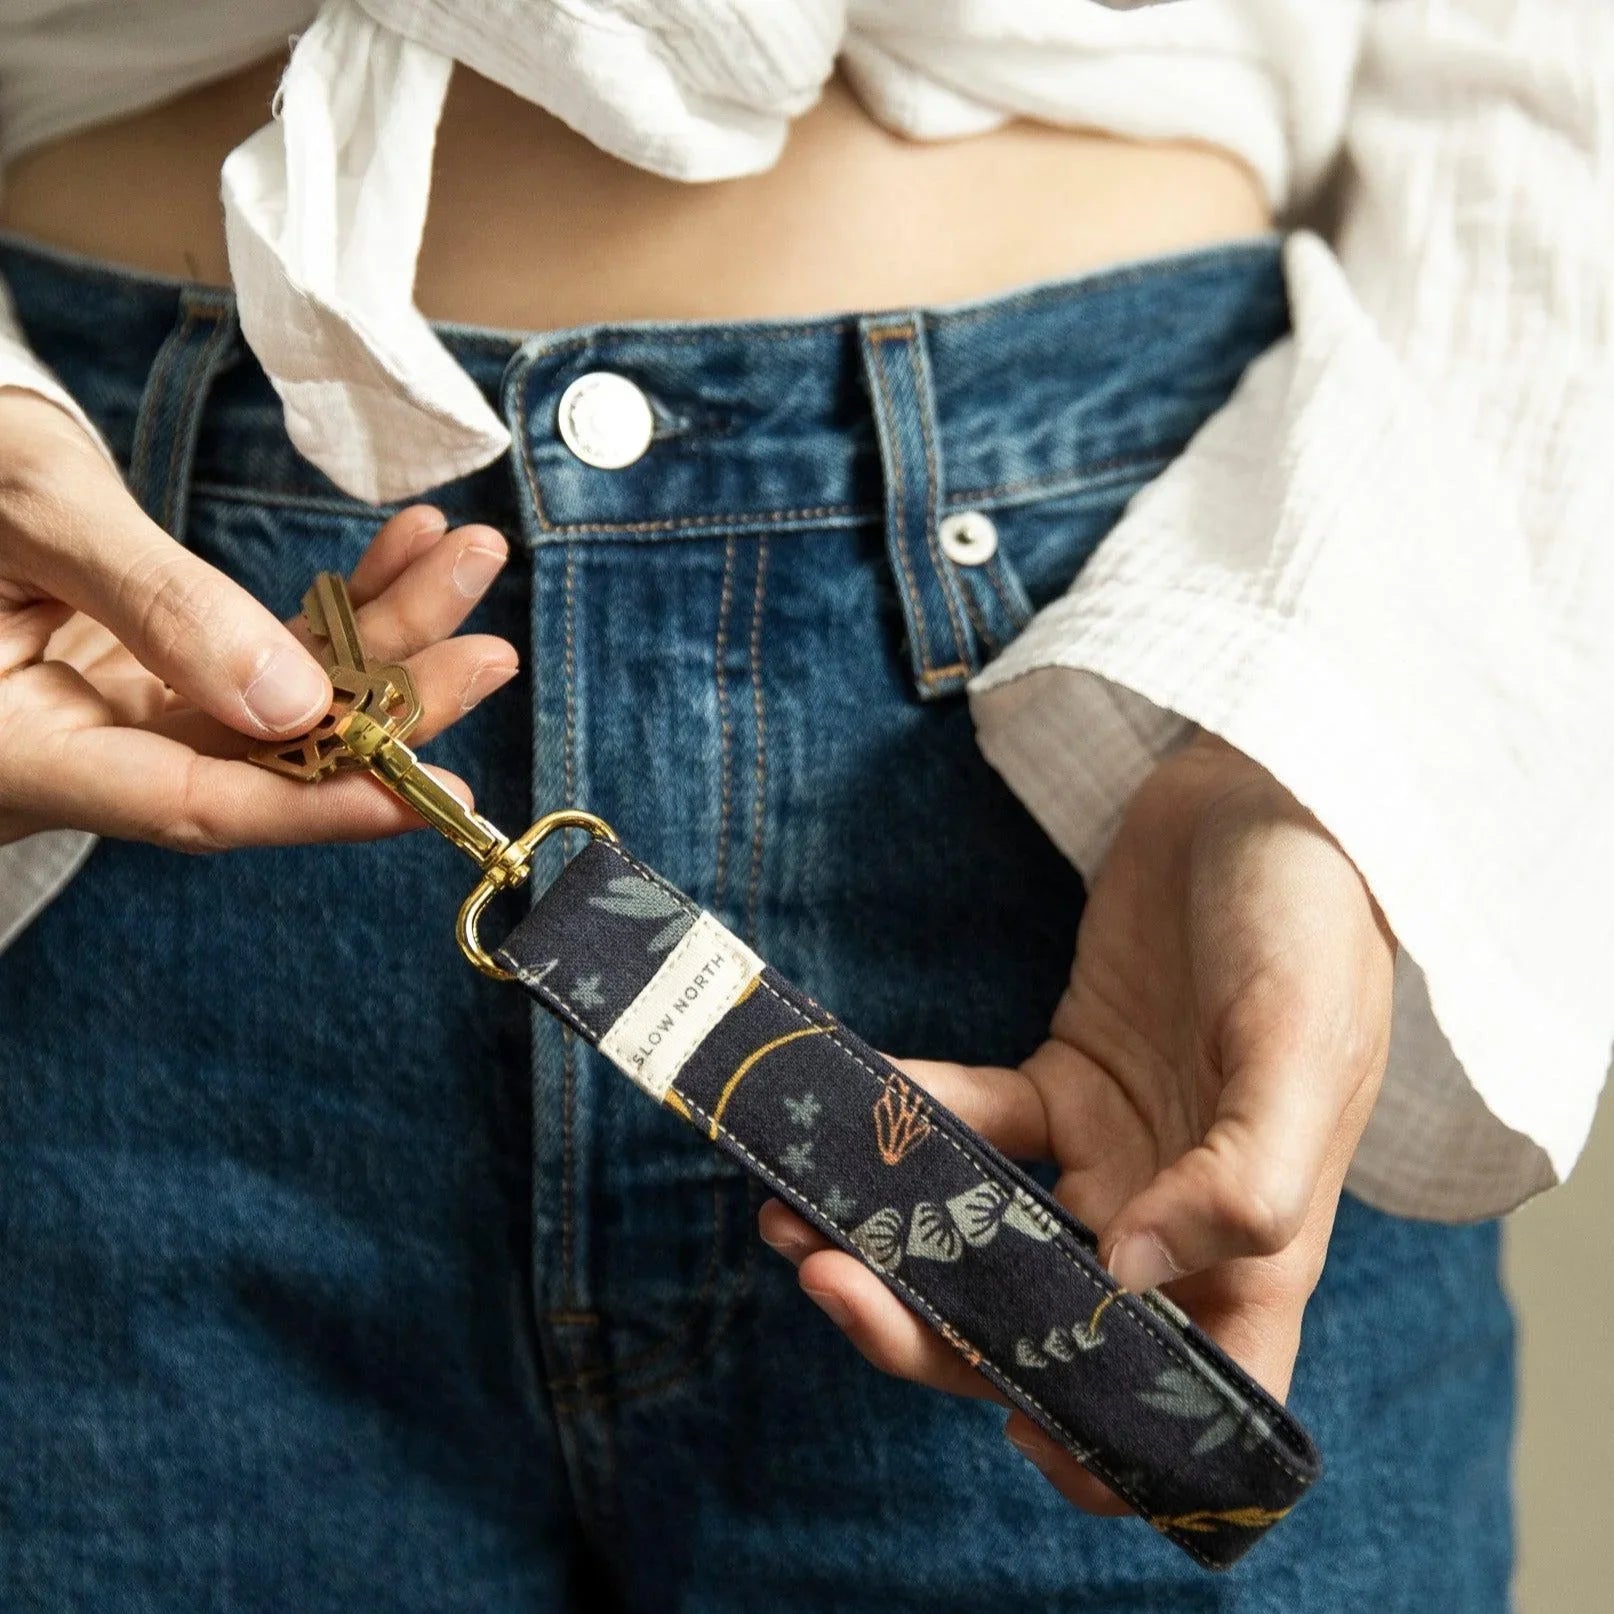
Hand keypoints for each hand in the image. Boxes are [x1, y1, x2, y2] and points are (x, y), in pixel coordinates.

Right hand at [0, 391, 517, 849]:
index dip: (322, 807)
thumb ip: (158, 606)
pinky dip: (336, 606)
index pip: (195, 806)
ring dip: (381, 637)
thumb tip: (295, 702)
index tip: (431, 794)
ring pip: (279, 701)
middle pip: (262, 756)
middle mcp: (81, 752)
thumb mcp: (31, 511)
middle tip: (488, 651)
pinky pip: (263, 653)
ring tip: (468, 564)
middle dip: (388, 701)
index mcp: (19, 752)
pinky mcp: (151, 671)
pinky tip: (405, 552)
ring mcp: (122, 712)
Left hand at [758, 730, 1394, 1512]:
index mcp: (1255, 1248)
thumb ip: (1241, 1182)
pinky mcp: (1064, 1084)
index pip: (1195, 1395)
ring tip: (788, 1212)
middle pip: (1046, 1323)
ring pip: (987, 1231)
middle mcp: (1175, 1221)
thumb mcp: (1300, 1050)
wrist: (1267, 801)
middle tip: (828, 1277)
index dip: (1116, 1448)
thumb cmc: (1310, 926)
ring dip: (889, 1231)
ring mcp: (1112, 1153)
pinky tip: (847, 1104)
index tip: (1018, 1436)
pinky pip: (972, 1121)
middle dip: (930, 1323)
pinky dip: (910, 1120)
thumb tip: (1129, 1275)